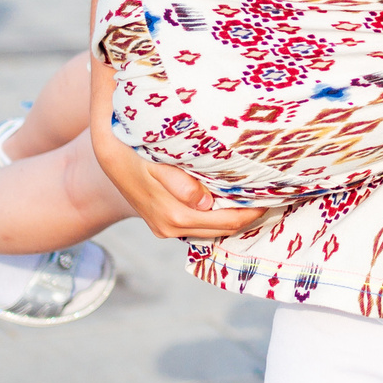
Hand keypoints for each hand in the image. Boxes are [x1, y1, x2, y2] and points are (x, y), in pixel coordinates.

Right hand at [87, 86, 269, 240]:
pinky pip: (200, 225)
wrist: (106, 155)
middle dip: (249, 215)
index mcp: (173, 216)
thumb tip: (205, 202)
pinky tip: (232, 200)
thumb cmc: (133, 153)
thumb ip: (178, 183)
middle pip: (223, 230)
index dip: (252, 212)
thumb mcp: (153, 163)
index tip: (273, 196)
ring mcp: (166, 228)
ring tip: (259, 197)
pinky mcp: (164, 223)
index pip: (226, 222)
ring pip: (213, 230)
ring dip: (235, 216)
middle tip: (276, 196)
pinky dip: (219, 216)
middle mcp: (171, 228)